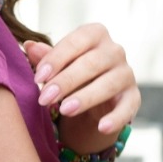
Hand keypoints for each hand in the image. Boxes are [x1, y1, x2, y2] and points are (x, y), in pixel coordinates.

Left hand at [23, 24, 139, 151]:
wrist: (93, 99)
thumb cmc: (71, 73)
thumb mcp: (57, 65)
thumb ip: (45, 57)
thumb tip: (29, 46)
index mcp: (95, 34)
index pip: (77, 41)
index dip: (57, 58)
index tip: (38, 77)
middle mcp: (114, 51)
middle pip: (92, 63)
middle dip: (66, 81)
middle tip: (44, 98)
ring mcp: (126, 74)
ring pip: (108, 84)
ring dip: (86, 97)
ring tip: (64, 110)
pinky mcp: (133, 97)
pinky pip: (127, 107)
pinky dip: (116, 118)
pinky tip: (101, 127)